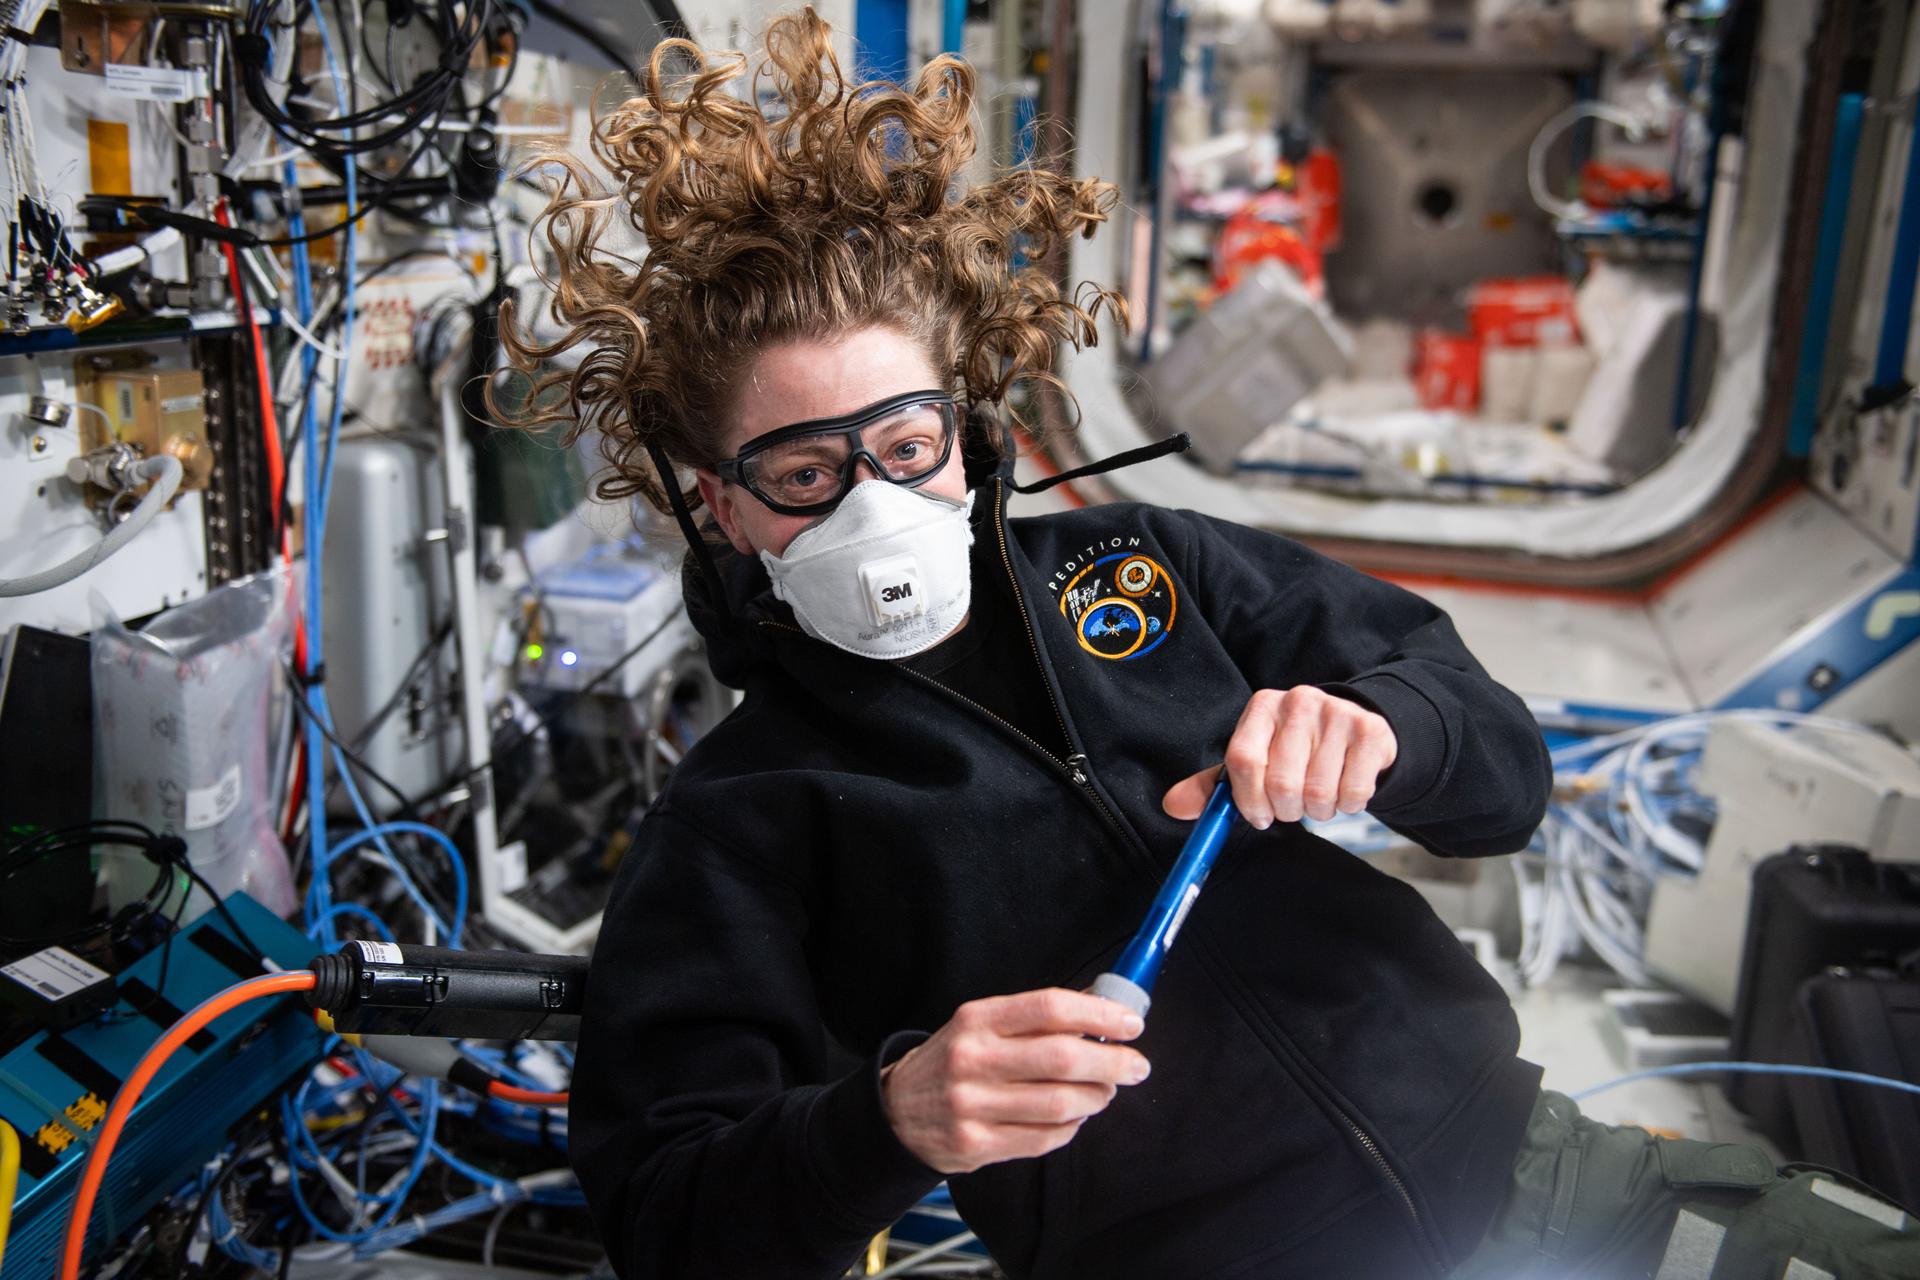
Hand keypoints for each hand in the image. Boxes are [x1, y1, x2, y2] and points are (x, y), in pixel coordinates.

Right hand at [880, 988, 1149, 1173]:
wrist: (895, 1111)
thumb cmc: (953, 1060)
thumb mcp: (981, 1025)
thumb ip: (1035, 1019)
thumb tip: (1103, 1011)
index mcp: (977, 1019)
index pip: (1049, 1008)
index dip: (1099, 1015)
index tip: (1131, 1024)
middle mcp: (972, 1059)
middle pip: (1062, 1058)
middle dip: (1113, 1062)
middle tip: (1137, 1065)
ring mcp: (972, 1105)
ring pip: (1059, 1104)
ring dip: (1096, 1098)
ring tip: (1105, 1092)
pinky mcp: (975, 1145)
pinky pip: (1043, 1139)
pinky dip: (1070, 1128)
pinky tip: (1075, 1117)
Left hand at [1162, 686, 1396, 828]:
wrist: (1355, 729)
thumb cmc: (1296, 751)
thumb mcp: (1254, 760)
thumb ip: (1216, 786)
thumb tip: (1173, 806)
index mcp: (1261, 707)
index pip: (1242, 761)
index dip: (1248, 800)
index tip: (1260, 817)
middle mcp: (1298, 701)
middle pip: (1281, 784)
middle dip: (1286, 811)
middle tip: (1294, 807)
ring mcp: (1336, 713)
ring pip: (1318, 794)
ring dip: (1319, 811)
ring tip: (1320, 796)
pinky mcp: (1370, 731)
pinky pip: (1353, 792)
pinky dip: (1348, 805)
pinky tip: (1345, 790)